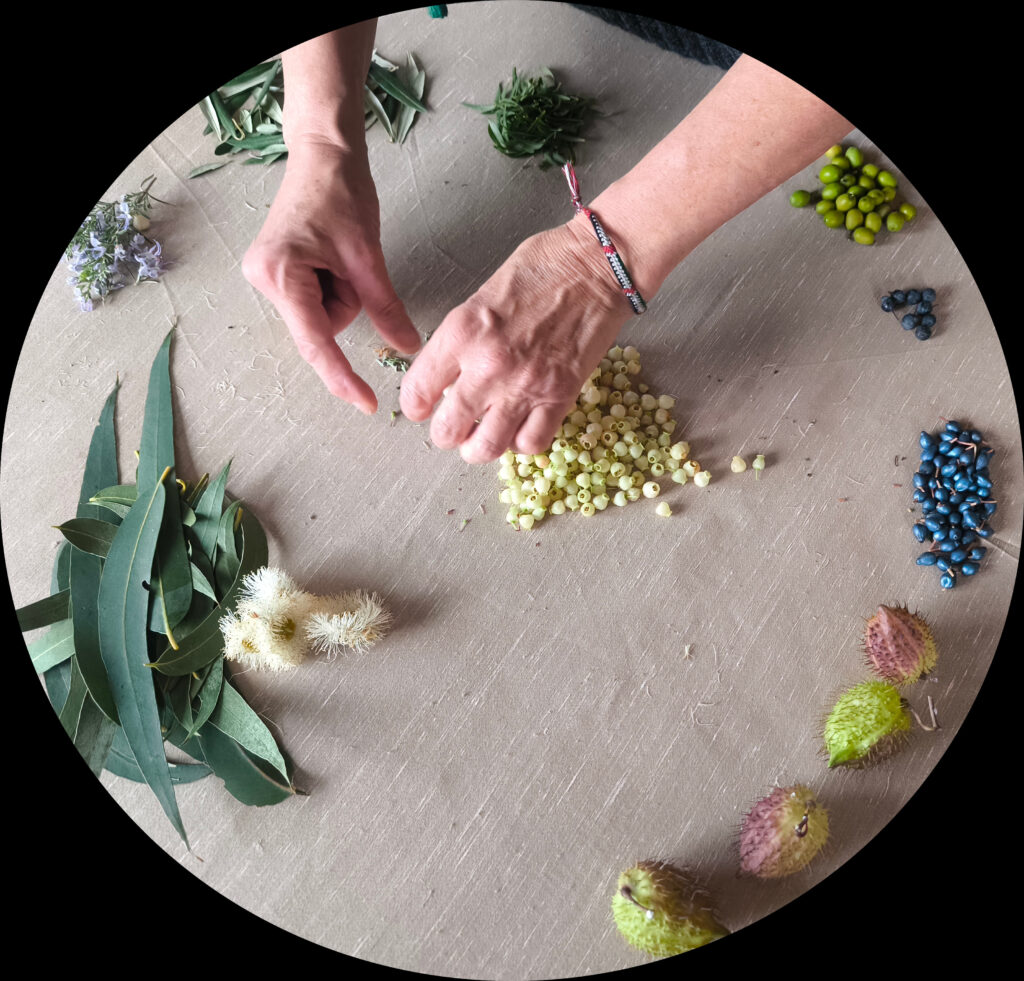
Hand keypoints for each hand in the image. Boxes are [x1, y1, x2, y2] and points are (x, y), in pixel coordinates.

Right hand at [242, 140, 419, 413]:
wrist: (323, 155)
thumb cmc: (340, 191)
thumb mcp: (368, 256)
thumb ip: (386, 307)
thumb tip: (407, 347)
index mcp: (281, 274)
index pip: (316, 342)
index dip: (342, 376)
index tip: (365, 403)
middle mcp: (264, 280)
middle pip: (320, 327)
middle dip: (346, 303)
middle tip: (349, 262)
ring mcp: (267, 278)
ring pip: (322, 317)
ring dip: (342, 293)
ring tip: (339, 252)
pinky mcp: (278, 274)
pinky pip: (316, 302)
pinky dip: (334, 287)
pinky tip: (331, 256)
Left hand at [399, 215, 631, 462]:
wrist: (596, 267)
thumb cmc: (543, 268)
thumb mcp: (481, 295)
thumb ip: (462, 339)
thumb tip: (448, 374)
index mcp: (462, 332)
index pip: (418, 391)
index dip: (416, 406)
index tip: (423, 407)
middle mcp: (488, 365)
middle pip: (447, 431)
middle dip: (447, 433)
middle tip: (455, 425)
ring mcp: (525, 385)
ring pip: (486, 448)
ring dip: (480, 447)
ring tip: (484, 436)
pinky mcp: (559, 396)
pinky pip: (531, 443)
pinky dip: (521, 442)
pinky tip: (520, 426)